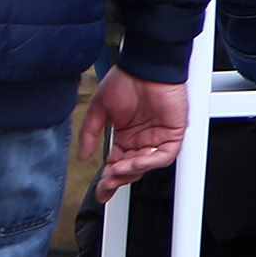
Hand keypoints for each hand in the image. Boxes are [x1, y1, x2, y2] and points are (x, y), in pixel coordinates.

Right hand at [76, 66, 188, 202]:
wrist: (144, 66)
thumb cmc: (125, 80)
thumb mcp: (99, 110)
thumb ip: (89, 134)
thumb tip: (82, 156)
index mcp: (125, 137)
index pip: (116, 164)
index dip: (108, 179)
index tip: (100, 190)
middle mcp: (141, 140)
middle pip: (131, 170)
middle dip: (118, 179)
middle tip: (106, 182)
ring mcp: (157, 138)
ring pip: (146, 165)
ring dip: (132, 171)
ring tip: (118, 169)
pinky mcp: (173, 133)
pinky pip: (164, 155)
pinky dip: (150, 162)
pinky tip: (136, 161)